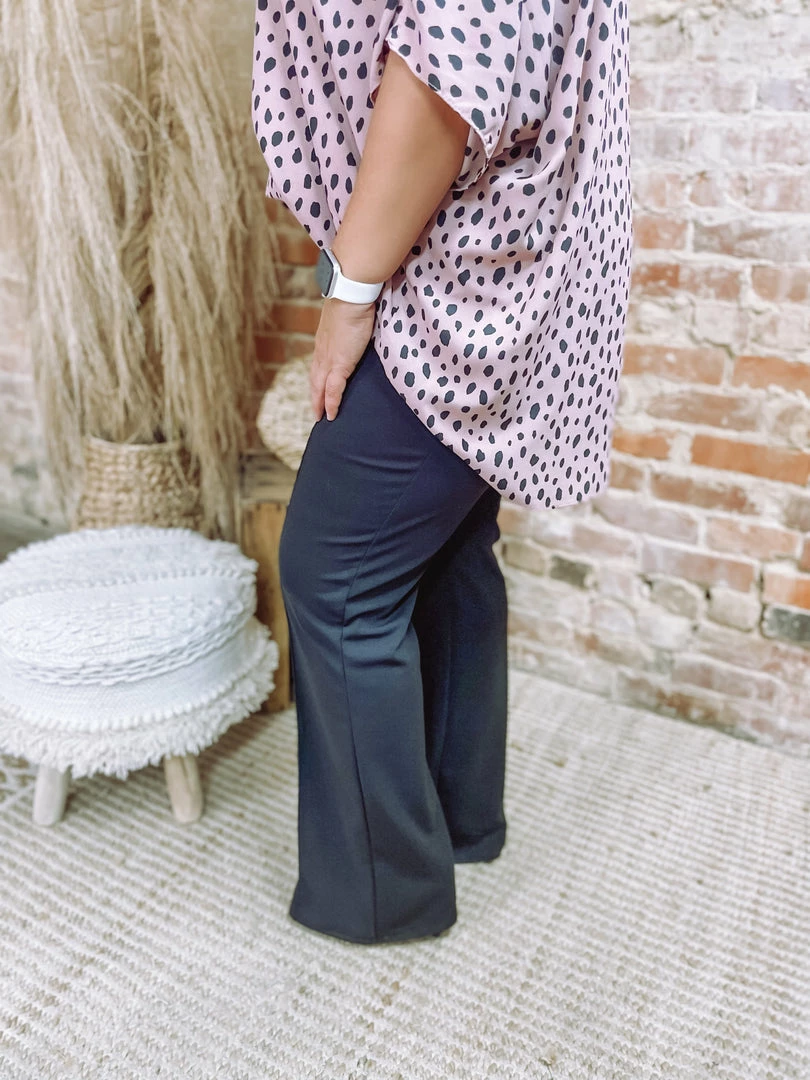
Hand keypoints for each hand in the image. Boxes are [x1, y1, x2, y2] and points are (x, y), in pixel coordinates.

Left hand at [310, 296, 377, 421]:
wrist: (351, 296)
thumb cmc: (354, 301)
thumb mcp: (350, 317)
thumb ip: (351, 326)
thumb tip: (359, 327)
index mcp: (324, 341)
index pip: (318, 365)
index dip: (317, 379)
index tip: (318, 390)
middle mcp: (322, 352)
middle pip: (314, 380)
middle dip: (315, 396)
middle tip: (316, 413)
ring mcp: (329, 360)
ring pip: (319, 387)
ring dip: (319, 403)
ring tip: (321, 417)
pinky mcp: (339, 365)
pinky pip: (333, 390)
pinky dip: (331, 403)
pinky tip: (331, 414)